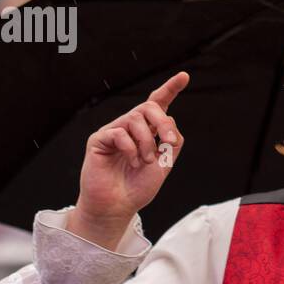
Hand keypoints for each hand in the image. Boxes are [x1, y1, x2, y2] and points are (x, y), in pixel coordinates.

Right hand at [68, 72, 188, 247]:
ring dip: (147, 142)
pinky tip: (132, 162)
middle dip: (163, 122)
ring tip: (145, 162)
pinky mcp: (99, 139)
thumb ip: (171, 141)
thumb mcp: (164, 163)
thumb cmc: (138, 187)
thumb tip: (169, 120)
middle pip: (149, 107)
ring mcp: (114, 131)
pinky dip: (131, 148)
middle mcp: (130, 127)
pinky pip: (119, 133)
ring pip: (136, 119)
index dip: (171, 88)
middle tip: (168, 142)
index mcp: (148, 131)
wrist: (118, 206)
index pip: (158, 104)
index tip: (185, 76)